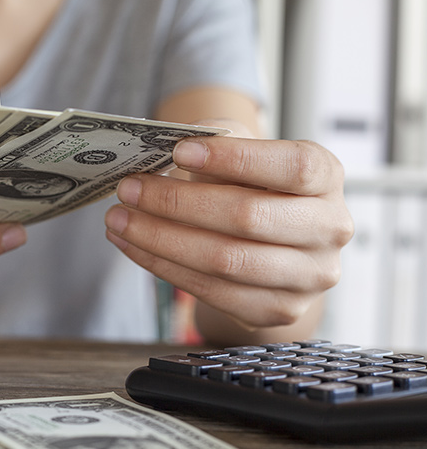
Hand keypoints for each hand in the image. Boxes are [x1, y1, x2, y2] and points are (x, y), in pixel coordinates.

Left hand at [104, 123, 352, 330]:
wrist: (273, 248)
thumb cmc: (254, 188)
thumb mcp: (244, 151)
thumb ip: (220, 138)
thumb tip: (175, 138)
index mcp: (327, 178)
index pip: (292, 167)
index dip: (235, 159)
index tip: (178, 151)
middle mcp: (329, 229)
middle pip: (248, 217)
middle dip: (177, 202)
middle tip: (129, 189)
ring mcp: (308, 277)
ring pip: (224, 260)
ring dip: (160, 238)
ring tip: (119, 219)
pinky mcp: (277, 311)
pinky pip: (211, 291)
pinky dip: (162, 266)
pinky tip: (132, 245)